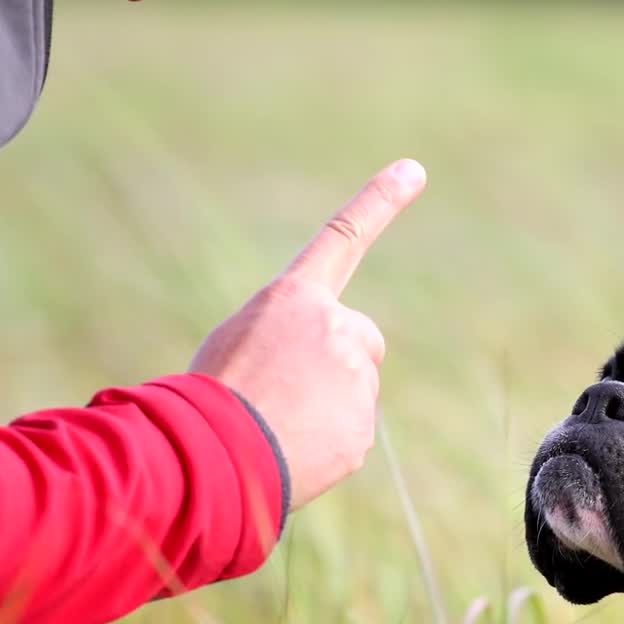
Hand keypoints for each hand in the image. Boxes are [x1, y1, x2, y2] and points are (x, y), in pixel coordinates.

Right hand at [190, 159, 427, 510]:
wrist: (209, 454)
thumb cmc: (209, 396)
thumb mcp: (236, 344)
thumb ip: (286, 339)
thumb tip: (314, 377)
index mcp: (293, 299)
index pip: (342, 237)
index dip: (379, 201)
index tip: (414, 169)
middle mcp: (334, 327)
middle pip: (361, 341)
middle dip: (340, 363)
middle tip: (291, 391)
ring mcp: (354, 378)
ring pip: (354, 392)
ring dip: (325, 408)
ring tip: (277, 424)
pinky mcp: (361, 427)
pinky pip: (349, 433)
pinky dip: (326, 444)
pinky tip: (291, 450)